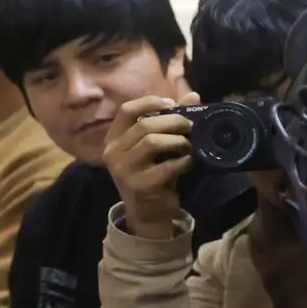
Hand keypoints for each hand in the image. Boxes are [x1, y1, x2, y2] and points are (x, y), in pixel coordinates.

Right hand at [102, 93, 198, 238]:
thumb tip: (193, 95)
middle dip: (174, 122)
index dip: (151, 102)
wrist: (149, 212)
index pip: (127, 110)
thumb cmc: (154, 174)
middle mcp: (113, 152)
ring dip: (178, 141)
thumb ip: (171, 122)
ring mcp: (123, 170)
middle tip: (191, 127)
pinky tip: (190, 162)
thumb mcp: (159, 148)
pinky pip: (166, 167)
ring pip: (152, 142)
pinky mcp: (138, 186)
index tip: (172, 105)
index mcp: (114, 139)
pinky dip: (183, 162)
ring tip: (189, 146)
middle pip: (144, 125)